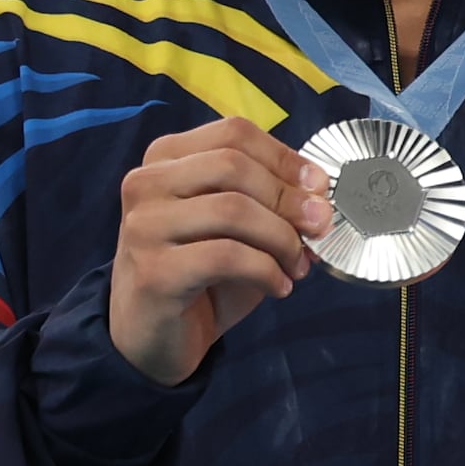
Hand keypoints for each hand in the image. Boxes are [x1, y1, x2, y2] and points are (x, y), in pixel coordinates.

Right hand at [108, 119, 328, 387]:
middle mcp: (146, 183)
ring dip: (283, 239)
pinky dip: (267, 271)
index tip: (320, 187)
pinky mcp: (153, 270)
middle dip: (289, 198)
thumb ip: (273, 202)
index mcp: (167, 158)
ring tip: (298, 265)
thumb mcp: (240, 227)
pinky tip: (279, 287)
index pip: (234, 133)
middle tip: (320, 228)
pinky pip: (227, 257)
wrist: (152, 332)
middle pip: (234, 166)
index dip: (286, 158)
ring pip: (233, 209)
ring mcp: (144, 226)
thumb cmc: (203, 272)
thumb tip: (320, 195)